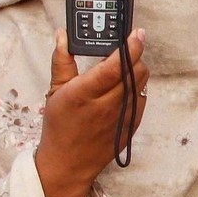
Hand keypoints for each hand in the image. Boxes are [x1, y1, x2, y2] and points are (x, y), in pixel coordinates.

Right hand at [35, 29, 148, 196]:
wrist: (69, 163)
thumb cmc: (59, 126)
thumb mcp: (55, 92)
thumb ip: (62, 61)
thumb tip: (63, 36)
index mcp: (83, 95)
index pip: (115, 67)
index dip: (130, 48)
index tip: (137, 34)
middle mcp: (106, 106)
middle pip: (135, 72)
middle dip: (134, 56)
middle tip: (127, 46)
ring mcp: (123, 117)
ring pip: (142, 83)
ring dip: (137, 70)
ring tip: (123, 65)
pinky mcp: (132, 125)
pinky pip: (142, 98)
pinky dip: (137, 87)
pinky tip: (124, 86)